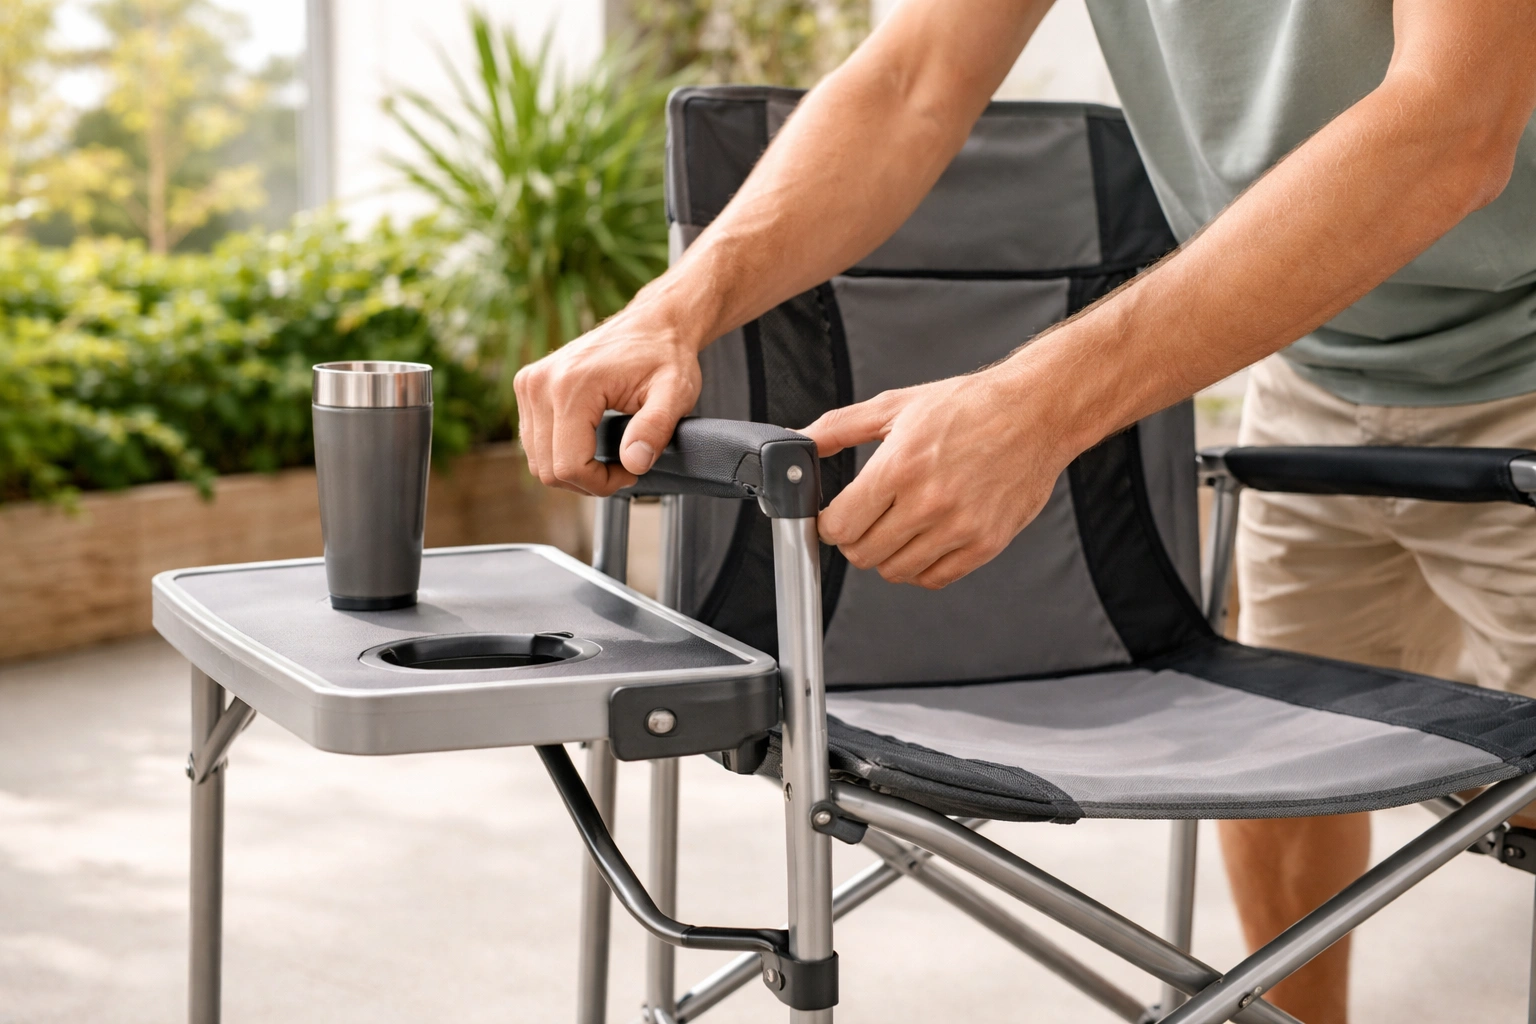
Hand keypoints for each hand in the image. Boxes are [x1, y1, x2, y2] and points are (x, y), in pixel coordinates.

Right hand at [513, 302, 701, 495]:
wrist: (652, 323)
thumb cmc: (665, 355)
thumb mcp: (674, 393)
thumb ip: (655, 428)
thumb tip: (634, 463)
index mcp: (571, 385)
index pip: (569, 465)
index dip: (601, 483)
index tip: (630, 473)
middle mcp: (540, 383)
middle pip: (549, 468)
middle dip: (588, 480)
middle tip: (623, 468)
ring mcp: (529, 384)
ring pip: (538, 461)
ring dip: (573, 470)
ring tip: (609, 457)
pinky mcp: (528, 387)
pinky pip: (534, 443)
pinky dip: (560, 454)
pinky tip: (590, 445)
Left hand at [803, 367, 1072, 588]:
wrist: (1035, 413)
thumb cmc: (970, 406)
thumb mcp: (895, 406)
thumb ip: (839, 427)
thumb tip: (799, 440)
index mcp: (900, 466)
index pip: (840, 526)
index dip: (828, 524)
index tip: (834, 516)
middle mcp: (929, 502)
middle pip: (862, 554)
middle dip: (854, 539)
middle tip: (864, 520)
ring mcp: (959, 528)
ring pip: (895, 571)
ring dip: (886, 554)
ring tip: (897, 526)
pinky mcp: (985, 544)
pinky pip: (934, 578)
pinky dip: (920, 567)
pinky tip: (923, 539)